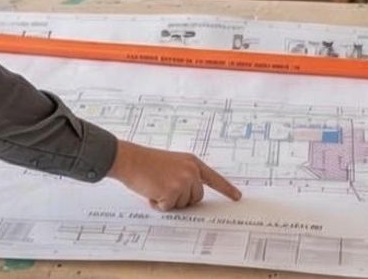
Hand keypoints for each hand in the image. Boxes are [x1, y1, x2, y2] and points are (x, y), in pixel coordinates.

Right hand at [107, 140, 242, 210]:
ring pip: (182, 205)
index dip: (226, 189)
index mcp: (192, 162)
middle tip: (164, 187)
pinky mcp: (172, 192)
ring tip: (155, 186)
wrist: (130, 159)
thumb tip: (190, 196)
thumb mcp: (172, 163)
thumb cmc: (146, 162)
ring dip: (168, 201)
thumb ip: (185, 175)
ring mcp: (183, 181)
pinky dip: (159, 204)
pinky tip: (151, 191)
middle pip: (197, 197)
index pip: (214, 178)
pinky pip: (169, 208)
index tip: (237, 197)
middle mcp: (191, 171)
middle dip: (182, 198)